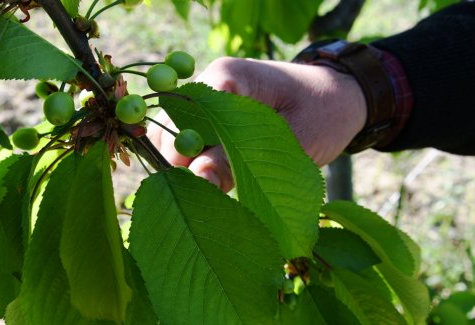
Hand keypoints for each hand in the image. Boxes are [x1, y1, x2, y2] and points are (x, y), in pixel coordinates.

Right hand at [147, 57, 366, 191]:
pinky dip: (198, 163)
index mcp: (226, 76)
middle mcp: (209, 84)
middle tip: (212, 189)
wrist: (343, 99)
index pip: (180, 117)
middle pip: (169, 126)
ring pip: (174, 137)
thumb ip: (240, 162)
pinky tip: (218, 180)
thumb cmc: (325, 114)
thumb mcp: (291, 142)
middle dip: (182, 162)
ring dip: (189, 165)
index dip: (184, 153)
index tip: (202, 183)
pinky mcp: (213, 117)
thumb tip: (196, 182)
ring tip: (218, 186)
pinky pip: (190, 141)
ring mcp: (209, 100)